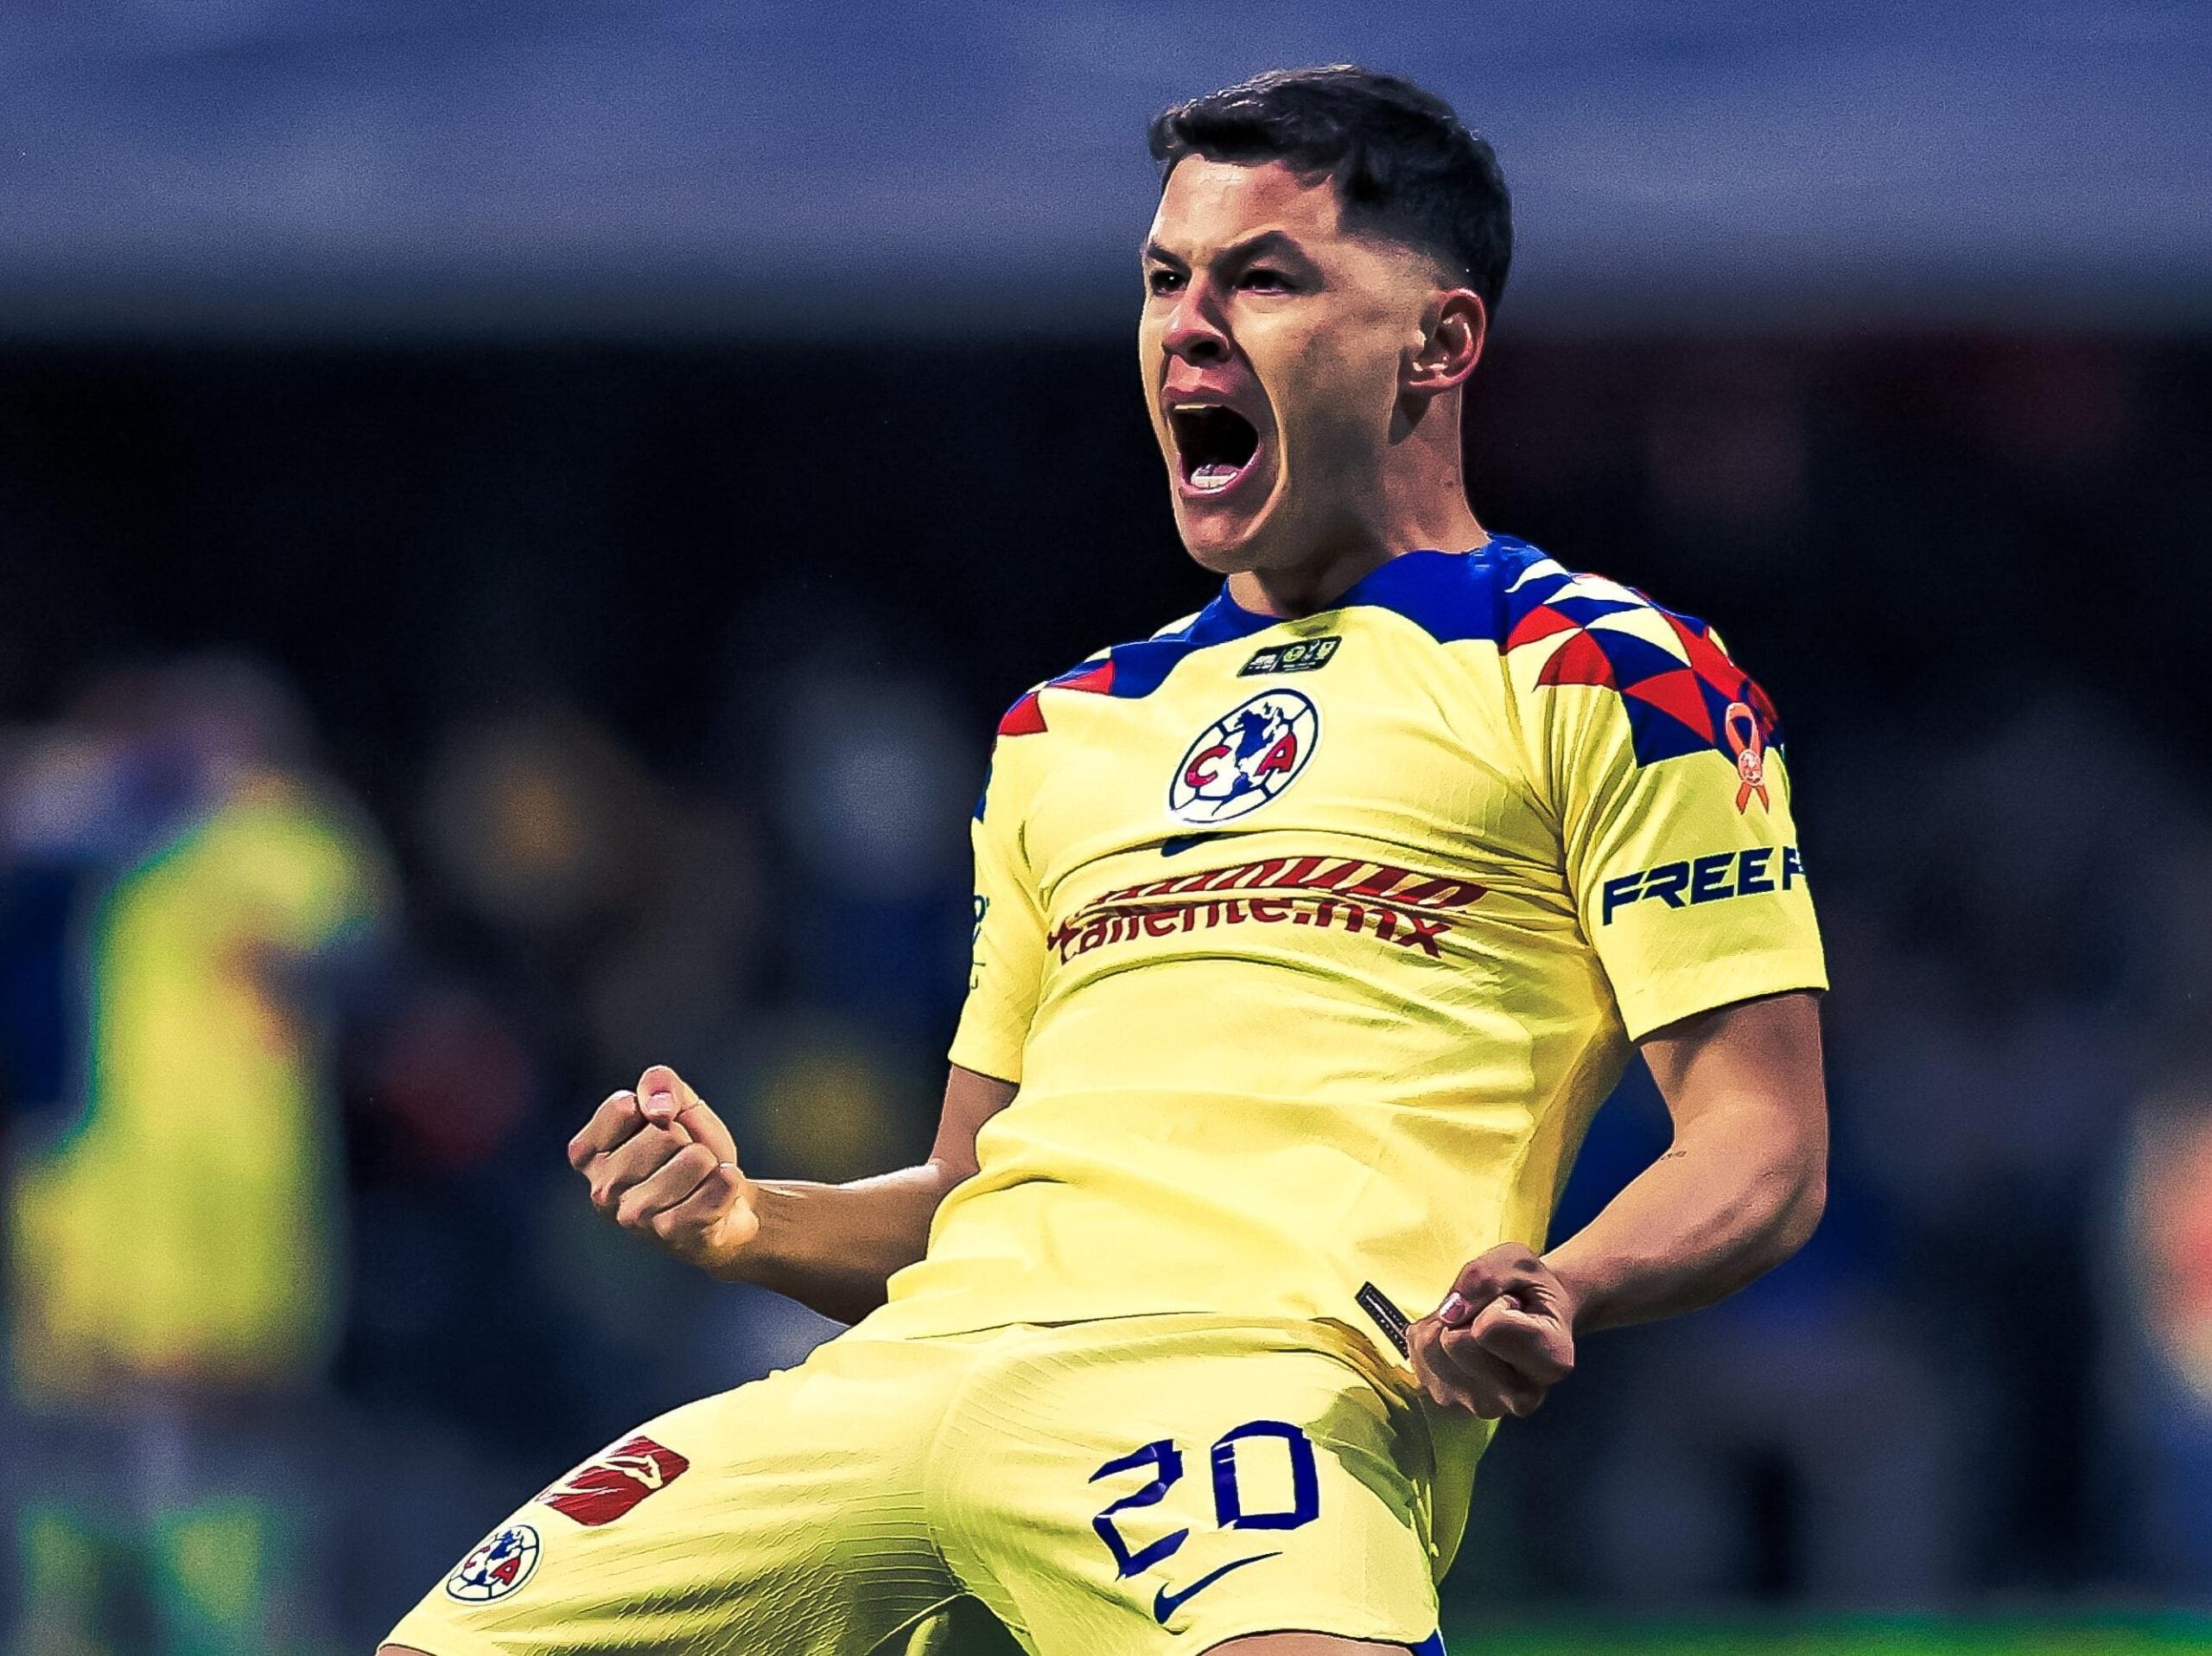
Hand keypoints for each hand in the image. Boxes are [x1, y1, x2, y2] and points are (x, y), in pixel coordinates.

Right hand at [567, 1064, 760, 1272]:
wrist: (723, 1193)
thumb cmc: (688, 1146)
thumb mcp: (674, 1101)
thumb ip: (658, 1083)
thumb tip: (658, 1110)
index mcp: (587, 1154)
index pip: (626, 1107)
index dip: (659, 1107)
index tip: (662, 1126)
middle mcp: (601, 1191)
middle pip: (665, 1134)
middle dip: (687, 1138)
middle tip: (685, 1160)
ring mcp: (635, 1217)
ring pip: (695, 1159)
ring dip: (709, 1162)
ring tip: (699, 1179)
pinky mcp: (673, 1235)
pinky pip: (718, 1187)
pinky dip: (729, 1181)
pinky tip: (719, 1190)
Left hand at [1407, 1244, 1578, 1418]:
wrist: (1532, 1314)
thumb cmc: (1529, 1288)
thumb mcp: (1516, 1261)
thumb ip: (1484, 1276)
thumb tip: (1449, 1313)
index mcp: (1552, 1361)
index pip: (1488, 1329)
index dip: (1492, 1302)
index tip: (1514, 1305)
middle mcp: (1522, 1397)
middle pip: (1454, 1343)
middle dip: (1465, 1315)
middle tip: (1493, 1315)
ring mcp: (1484, 1404)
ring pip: (1430, 1350)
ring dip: (1446, 1324)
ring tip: (1478, 1326)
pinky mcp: (1451, 1400)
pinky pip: (1416, 1354)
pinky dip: (1430, 1335)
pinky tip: (1461, 1338)